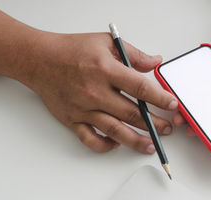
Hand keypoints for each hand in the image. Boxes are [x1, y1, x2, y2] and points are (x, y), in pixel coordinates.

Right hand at [24, 32, 178, 152]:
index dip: (160, 98)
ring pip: (115, 131)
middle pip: (132, 114)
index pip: (140, 88)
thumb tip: (155, 62)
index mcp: (106, 70)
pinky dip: (105, 145)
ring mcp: (83, 109)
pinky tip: (117, 144)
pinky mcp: (72, 120)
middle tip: (167, 129)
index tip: (172, 105)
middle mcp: (95, 92)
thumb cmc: (71, 50)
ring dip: (136, 141)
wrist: (38, 59)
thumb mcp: (106, 42)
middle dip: (155, 124)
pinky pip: (91, 140)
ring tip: (151, 145)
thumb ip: (134, 54)